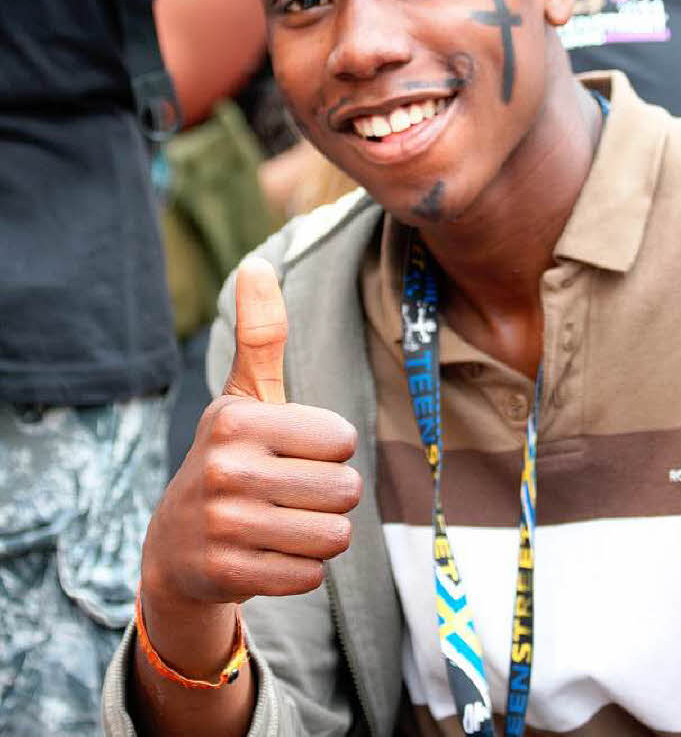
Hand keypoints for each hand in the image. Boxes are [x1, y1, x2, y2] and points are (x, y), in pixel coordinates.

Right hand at [141, 255, 361, 611]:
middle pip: (346, 490)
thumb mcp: (243, 397)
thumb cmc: (230, 457)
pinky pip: (311, 575)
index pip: (342, 439)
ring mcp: (223, 525)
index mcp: (236, 418)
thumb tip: (256, 263)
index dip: (328, 449)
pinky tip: (266, 552)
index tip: (292, 452)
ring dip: (320, 533)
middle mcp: (225, 469)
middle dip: (331, 495)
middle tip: (291, 492)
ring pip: (334, 535)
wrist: (175, 544)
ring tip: (282, 521)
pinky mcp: (227, 573)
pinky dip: (300, 568)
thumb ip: (260, 334)